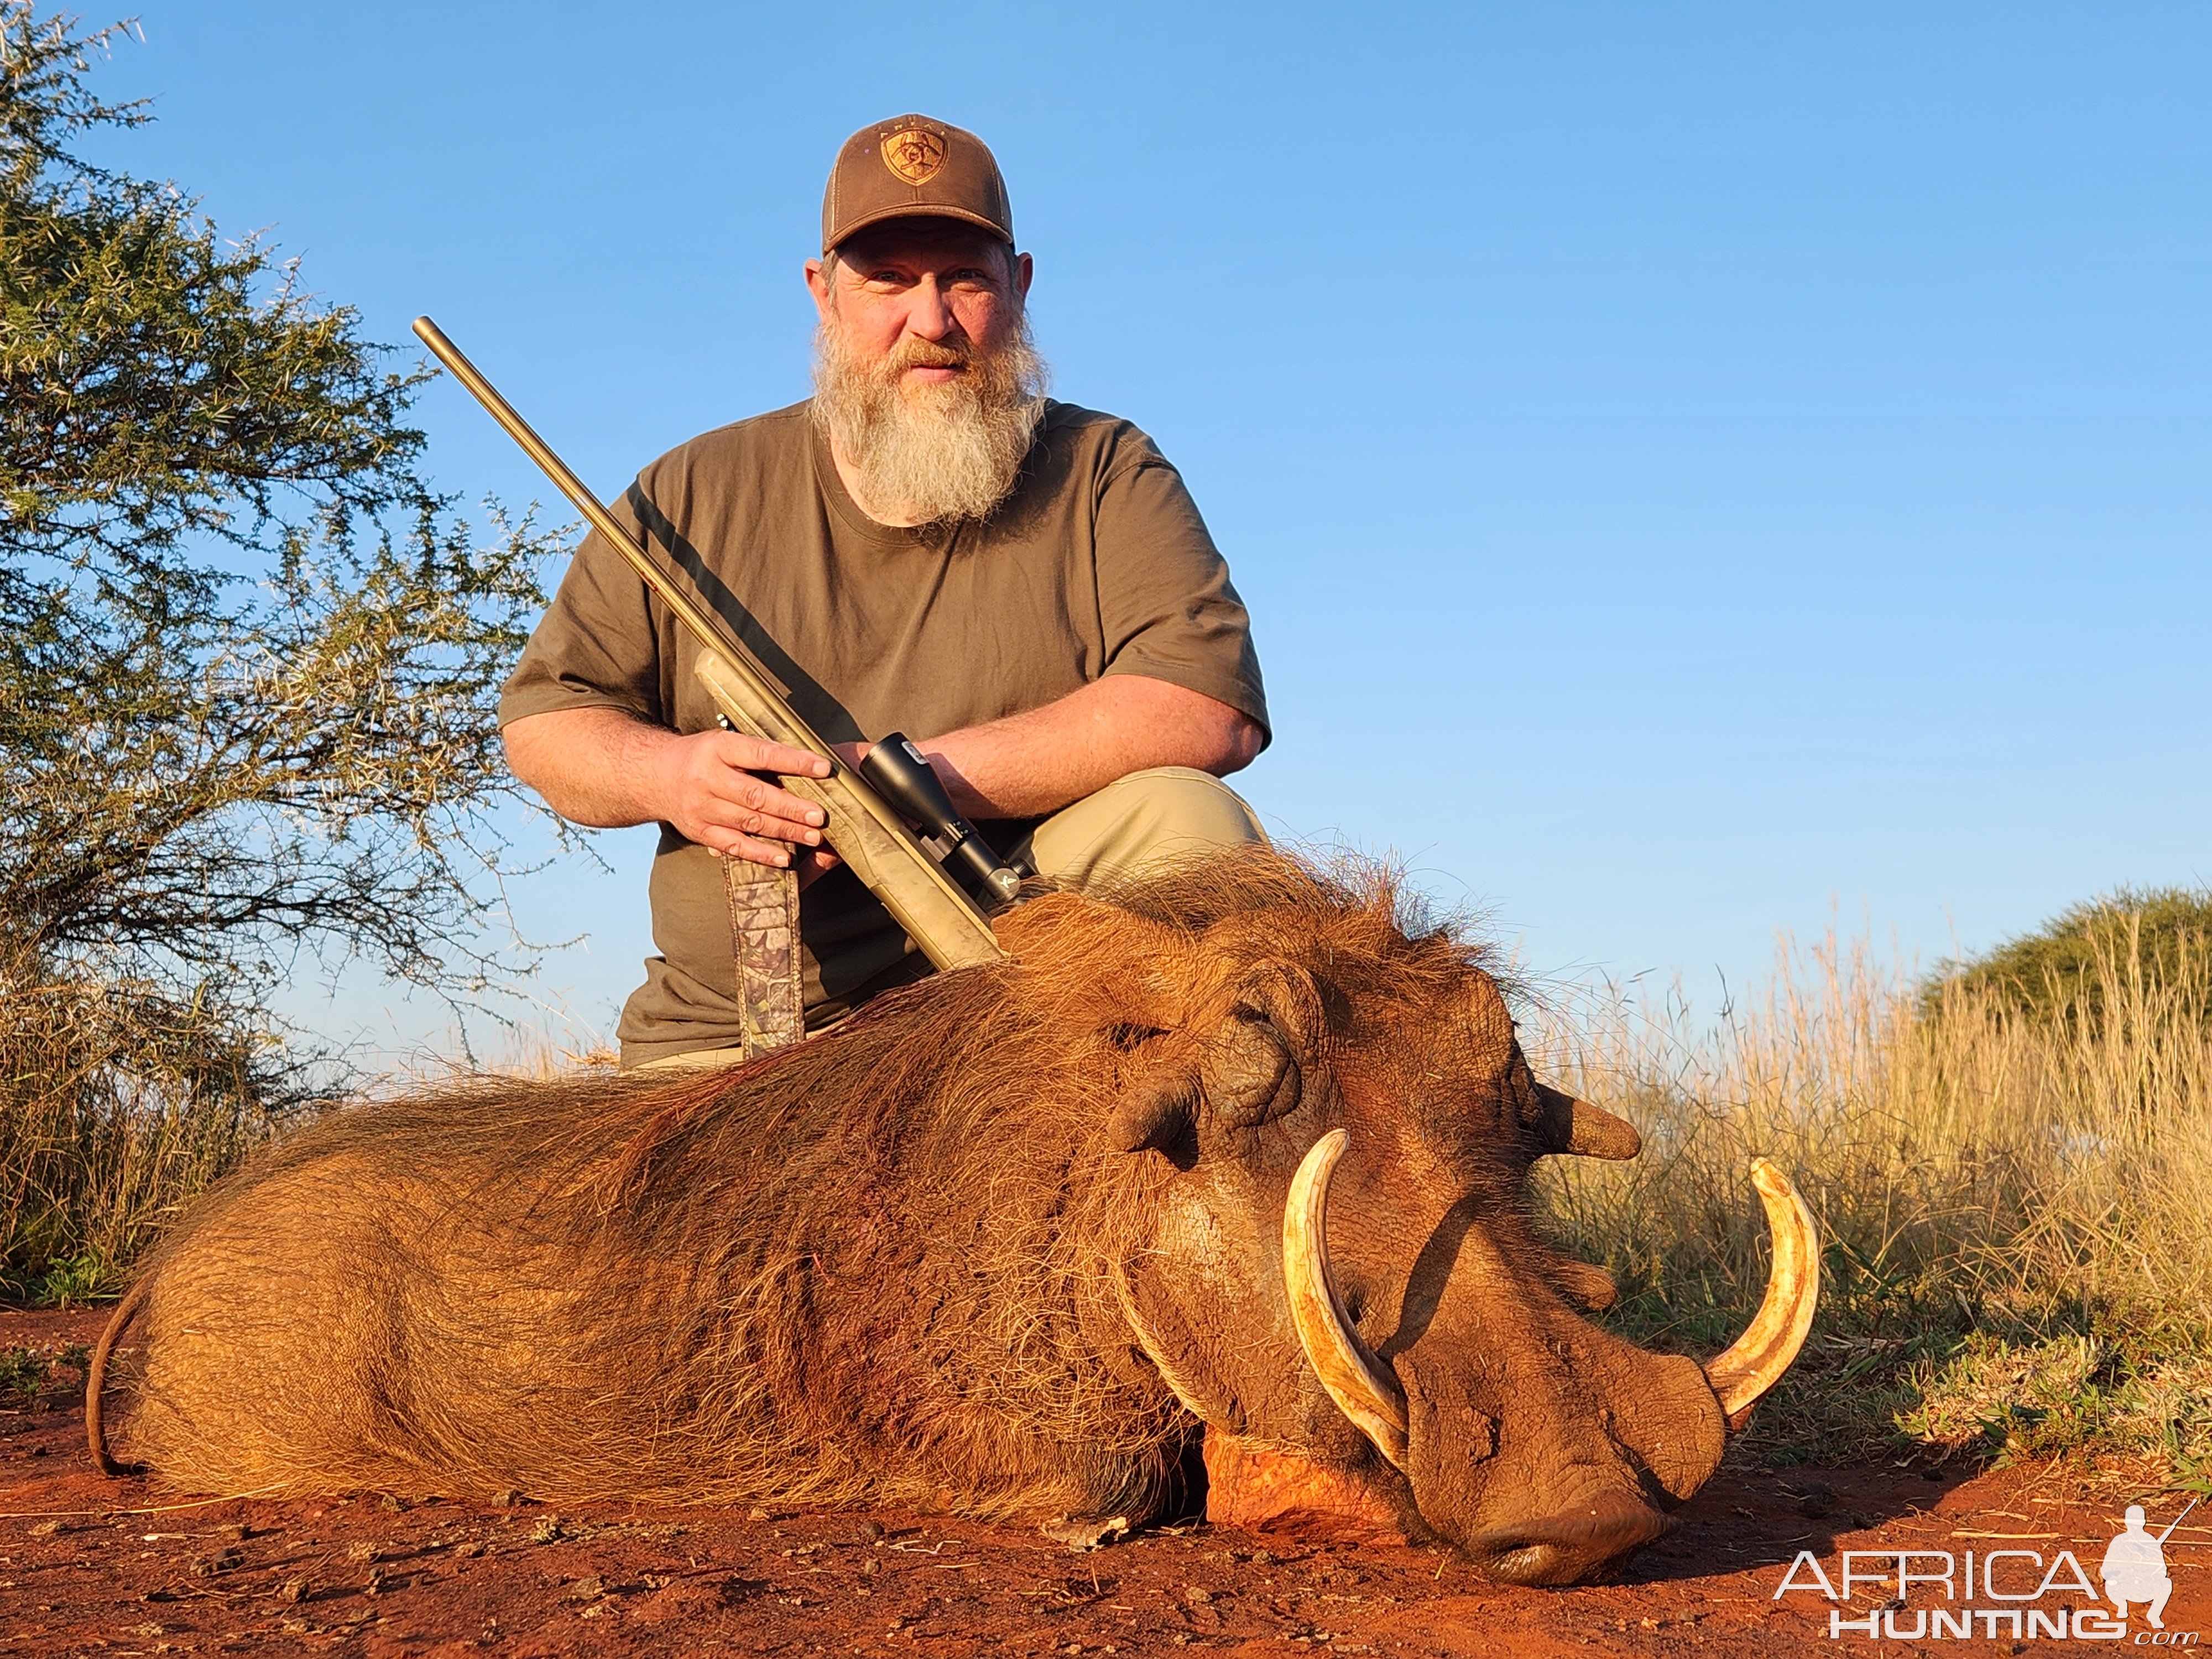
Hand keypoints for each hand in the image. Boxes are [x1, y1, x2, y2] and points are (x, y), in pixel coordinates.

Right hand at [648, 728, 830, 866]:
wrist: (654, 775)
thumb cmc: (703, 756)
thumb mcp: (726, 742)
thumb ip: (759, 753)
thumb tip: (809, 763)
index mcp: (719, 748)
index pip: (762, 755)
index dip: (794, 762)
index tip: (824, 768)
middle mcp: (707, 778)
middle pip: (756, 795)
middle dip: (791, 807)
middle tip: (820, 816)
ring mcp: (702, 808)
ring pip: (748, 822)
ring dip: (784, 831)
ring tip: (813, 836)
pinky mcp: (700, 831)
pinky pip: (734, 846)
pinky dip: (761, 853)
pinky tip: (785, 857)